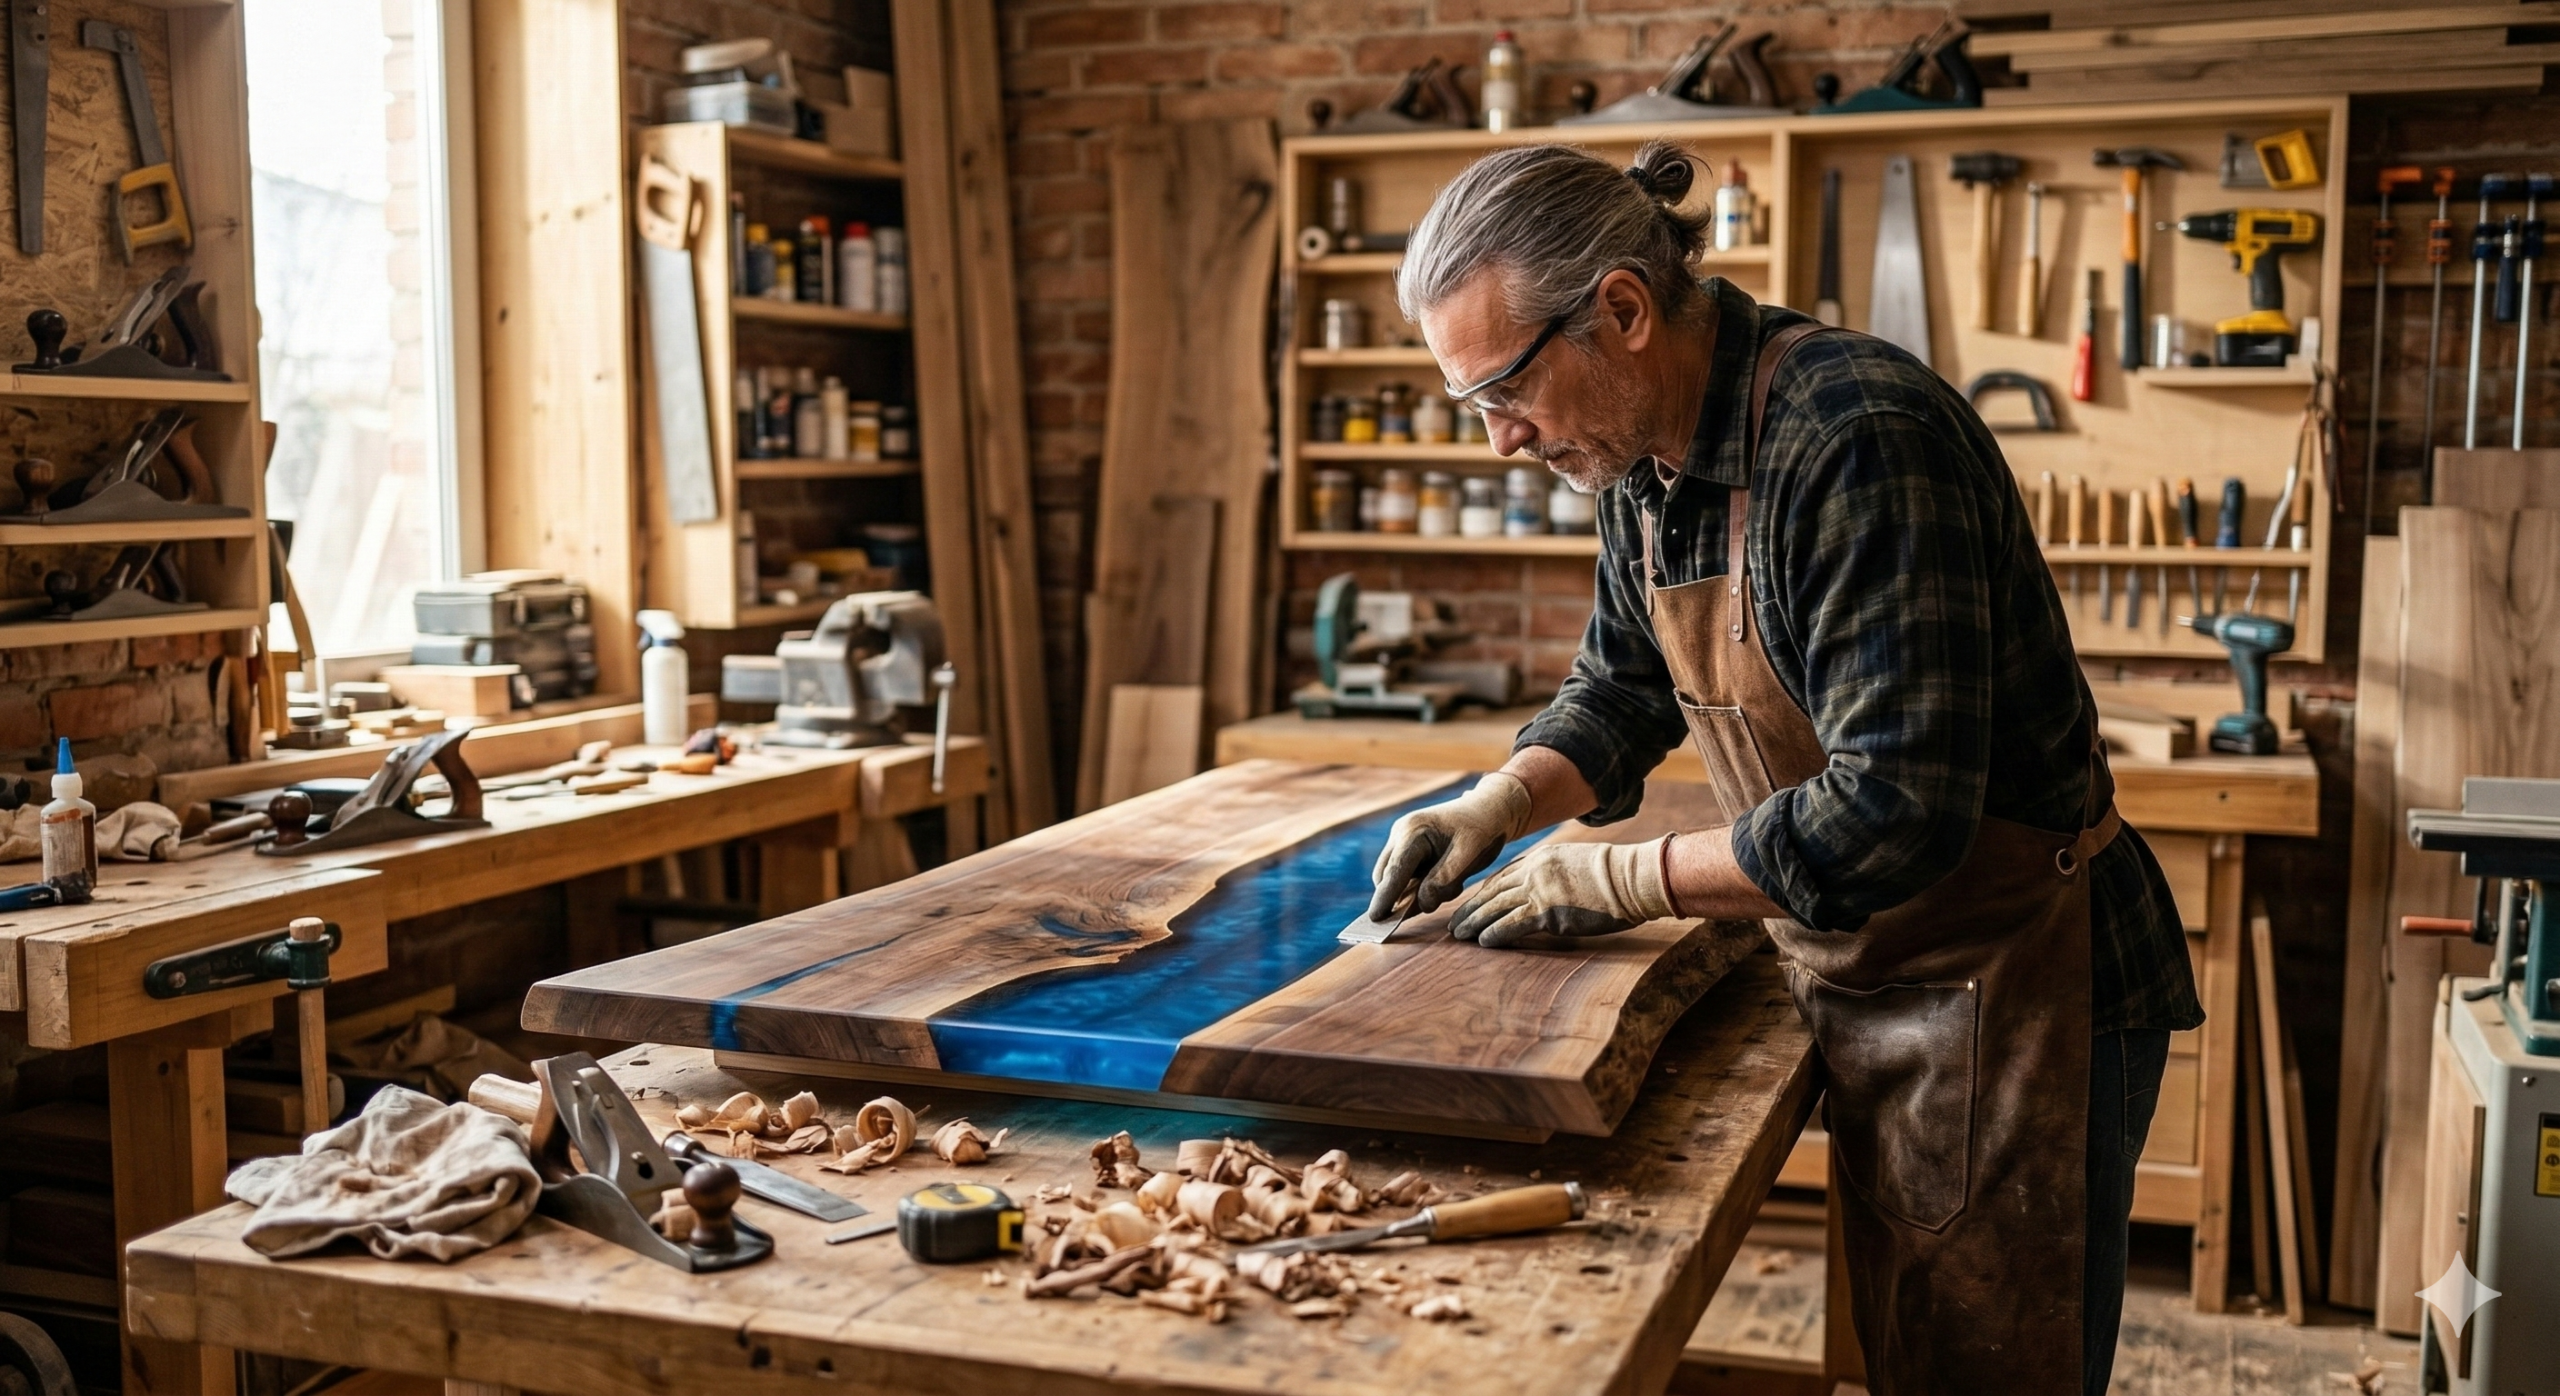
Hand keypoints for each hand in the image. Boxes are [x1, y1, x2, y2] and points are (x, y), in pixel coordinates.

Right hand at [1369, 772, 1533, 919]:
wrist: (1487, 810)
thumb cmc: (1480, 830)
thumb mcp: (1469, 855)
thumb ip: (1444, 880)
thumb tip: (1422, 904)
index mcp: (1413, 831)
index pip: (1394, 871)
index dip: (1384, 897)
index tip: (1374, 918)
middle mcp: (1401, 834)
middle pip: (1386, 876)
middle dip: (1402, 897)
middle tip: (1436, 902)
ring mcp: (1401, 840)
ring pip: (1395, 878)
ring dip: (1415, 892)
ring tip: (1453, 884)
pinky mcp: (1408, 849)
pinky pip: (1406, 875)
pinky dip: (1421, 886)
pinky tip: (1449, 881)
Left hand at [1448, 836, 1677, 947]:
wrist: (1631, 879)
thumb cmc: (1612, 876)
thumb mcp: (1574, 864)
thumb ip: (1552, 874)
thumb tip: (1542, 891)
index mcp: (1540, 859)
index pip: (1501, 877)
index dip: (1482, 893)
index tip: (1469, 904)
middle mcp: (1534, 872)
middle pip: (1491, 891)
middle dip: (1470, 908)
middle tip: (1454, 923)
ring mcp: (1539, 891)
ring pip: (1495, 907)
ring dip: (1474, 922)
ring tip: (1459, 935)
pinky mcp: (1548, 912)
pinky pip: (1512, 924)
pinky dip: (1495, 934)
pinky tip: (1483, 942)